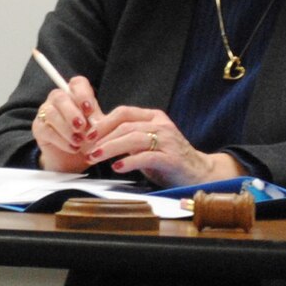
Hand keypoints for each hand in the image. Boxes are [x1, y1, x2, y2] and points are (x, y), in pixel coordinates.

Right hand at [32, 74, 102, 172]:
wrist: (76, 161)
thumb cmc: (89, 140)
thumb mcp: (99, 130)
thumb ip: (100, 123)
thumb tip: (97, 121)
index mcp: (76, 95)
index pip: (77, 84)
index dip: (82, 94)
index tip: (89, 109)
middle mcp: (59, 100)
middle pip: (60, 97)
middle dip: (71, 113)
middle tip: (82, 127)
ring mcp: (46, 112)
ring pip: (51, 113)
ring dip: (66, 128)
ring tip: (79, 141)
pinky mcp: (39, 128)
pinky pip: (46, 130)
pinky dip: (61, 140)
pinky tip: (73, 148)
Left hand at [86, 104, 241, 188]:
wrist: (198, 173)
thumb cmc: (167, 159)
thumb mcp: (146, 144)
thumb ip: (126, 138)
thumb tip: (97, 136)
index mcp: (154, 117)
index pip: (124, 112)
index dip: (103, 122)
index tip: (88, 135)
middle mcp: (161, 125)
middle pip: (125, 125)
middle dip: (103, 138)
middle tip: (87, 149)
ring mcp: (167, 141)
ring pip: (133, 138)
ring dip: (111, 148)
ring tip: (96, 157)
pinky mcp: (171, 158)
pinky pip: (146, 157)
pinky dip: (129, 161)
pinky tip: (117, 167)